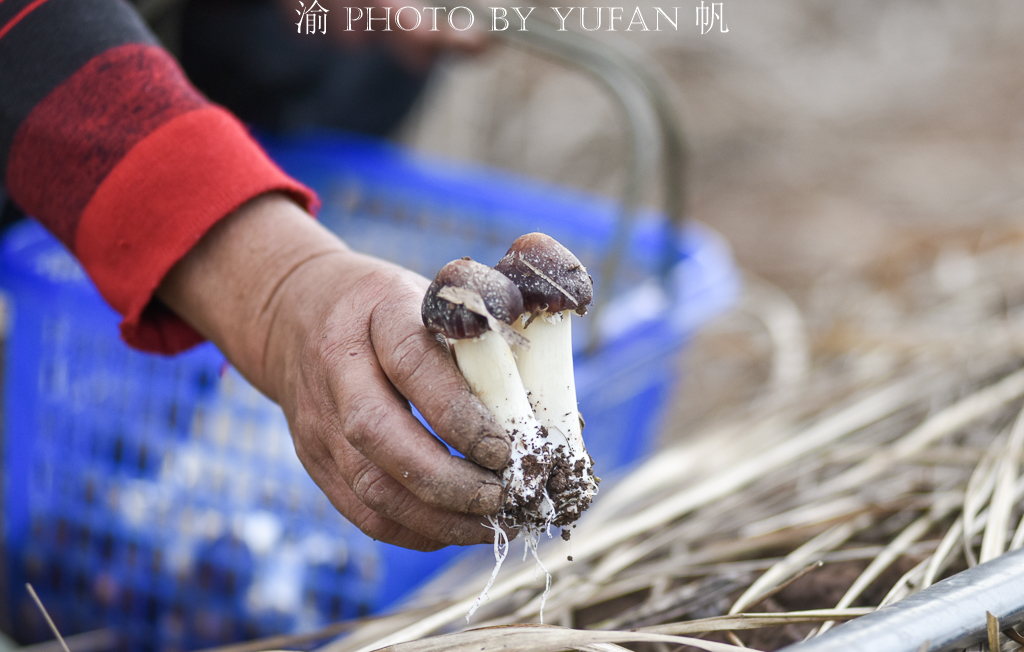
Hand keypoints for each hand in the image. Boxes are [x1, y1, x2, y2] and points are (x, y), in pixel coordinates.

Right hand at [158, 194, 510, 549]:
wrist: (296, 312)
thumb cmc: (389, 308)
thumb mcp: (432, 295)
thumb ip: (484, 333)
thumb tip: (544, 396)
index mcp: (377, 313)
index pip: (411, 364)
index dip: (459, 413)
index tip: (505, 447)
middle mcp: (337, 367)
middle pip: (378, 435)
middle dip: (448, 479)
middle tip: (502, 496)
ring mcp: (317, 418)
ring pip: (369, 486)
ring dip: (436, 517)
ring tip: (490, 524)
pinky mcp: (314, 459)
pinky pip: (361, 511)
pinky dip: (413, 531)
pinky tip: (456, 530)